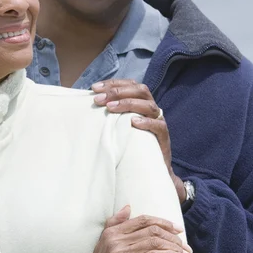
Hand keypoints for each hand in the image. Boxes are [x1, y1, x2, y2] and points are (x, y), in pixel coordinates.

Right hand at [90, 206, 191, 252]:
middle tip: (185, 244)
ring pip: (154, 242)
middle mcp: (117, 240)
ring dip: (173, 247)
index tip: (177, 228)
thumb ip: (115, 222)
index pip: (142, 220)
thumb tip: (128, 207)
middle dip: (172, 236)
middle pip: (151, 231)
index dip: (163, 222)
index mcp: (113, 231)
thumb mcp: (104, 241)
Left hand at [92, 79, 185, 202]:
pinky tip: (133, 122)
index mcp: (141, 101)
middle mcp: (151, 108)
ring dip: (128, 104)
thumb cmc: (130, 143)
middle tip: (99, 99)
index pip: (130, 84)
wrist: (148, 168)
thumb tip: (89, 102)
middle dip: (118, 92)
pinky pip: (158, 126)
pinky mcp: (163, 137)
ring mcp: (159, 121)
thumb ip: (111, 112)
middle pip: (140, 91)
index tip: (94, 87)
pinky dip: (146, 122)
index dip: (113, 84)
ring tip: (110, 108)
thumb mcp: (119, 124)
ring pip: (148, 106)